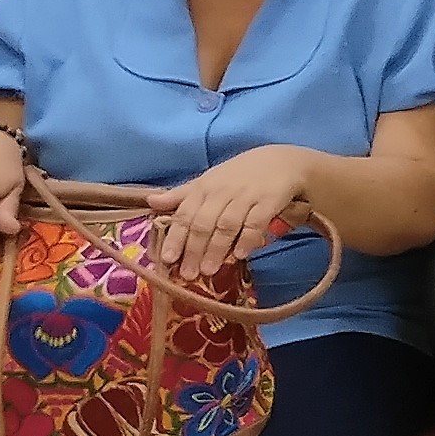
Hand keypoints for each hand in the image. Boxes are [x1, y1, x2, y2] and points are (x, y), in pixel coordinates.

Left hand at [148, 145, 315, 287]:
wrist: (283, 161)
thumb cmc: (240, 175)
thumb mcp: (210, 180)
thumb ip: (182, 194)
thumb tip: (151, 202)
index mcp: (205, 187)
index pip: (185, 213)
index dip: (176, 237)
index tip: (168, 259)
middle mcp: (223, 191)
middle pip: (204, 223)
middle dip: (194, 250)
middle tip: (188, 274)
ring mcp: (246, 195)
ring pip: (227, 224)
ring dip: (216, 248)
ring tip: (208, 271)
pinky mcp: (269, 200)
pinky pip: (256, 222)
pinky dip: (247, 239)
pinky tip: (241, 255)